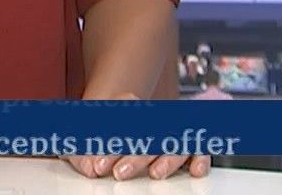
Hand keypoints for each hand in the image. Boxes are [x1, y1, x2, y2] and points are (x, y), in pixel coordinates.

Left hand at [61, 91, 211, 181]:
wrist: (115, 118)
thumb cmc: (98, 130)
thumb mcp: (82, 135)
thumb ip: (82, 152)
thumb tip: (89, 167)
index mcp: (126, 106)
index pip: (122, 124)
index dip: (111, 146)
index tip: (97, 164)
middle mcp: (151, 117)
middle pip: (149, 135)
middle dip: (135, 157)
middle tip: (118, 172)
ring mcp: (169, 131)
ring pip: (175, 142)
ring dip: (167, 159)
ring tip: (155, 174)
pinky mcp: (184, 146)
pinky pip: (197, 149)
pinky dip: (199, 158)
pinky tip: (195, 170)